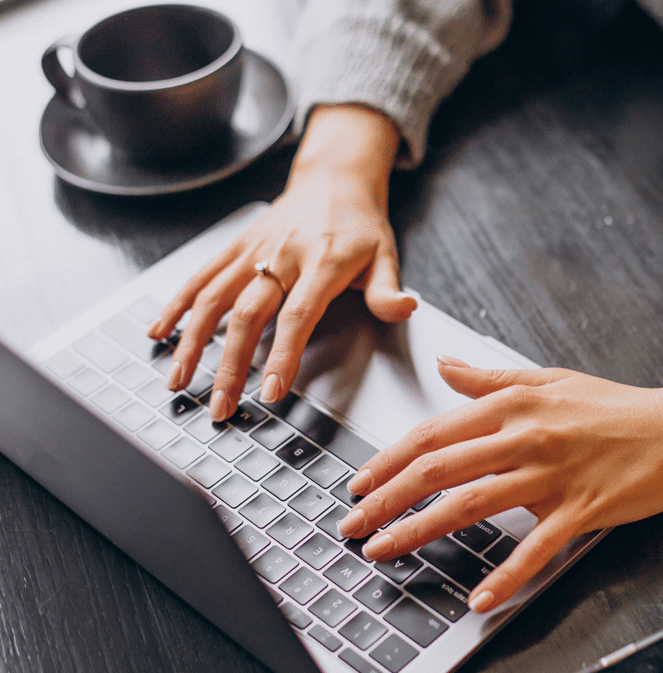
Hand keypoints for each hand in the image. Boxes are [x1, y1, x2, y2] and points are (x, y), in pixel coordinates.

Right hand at [148, 105, 416, 419]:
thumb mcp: (386, 254)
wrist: (334, 178)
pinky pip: (200, 276)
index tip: (270, 391)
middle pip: (248, 314)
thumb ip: (388, 289)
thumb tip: (404, 309)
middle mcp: (281, 255)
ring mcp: (253, 250)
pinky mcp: (236, 246)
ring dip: (191, 342)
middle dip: (229, 365)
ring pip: (213, 297)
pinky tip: (159, 332)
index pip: (298, 315)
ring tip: (178, 380)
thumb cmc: (361, 223)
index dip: (282, 355)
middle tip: (220, 406)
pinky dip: (177, 304)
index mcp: (322, 262)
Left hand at [337, 357, 662, 612]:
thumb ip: (489, 378)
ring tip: (386, 550)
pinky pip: (536, 547)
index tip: (360, 483)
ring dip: (421, 530)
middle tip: (354, 522)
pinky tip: (479, 597)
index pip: (432, 433)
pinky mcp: (580, 510)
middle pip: (439, 468)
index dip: (389, 460)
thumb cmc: (611, 405)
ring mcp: (551, 475)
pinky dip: (506, 575)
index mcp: (510, 406)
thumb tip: (444, 366)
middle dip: (387, 498)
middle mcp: (523, 437)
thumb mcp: (546, 379)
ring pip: (472, 504)